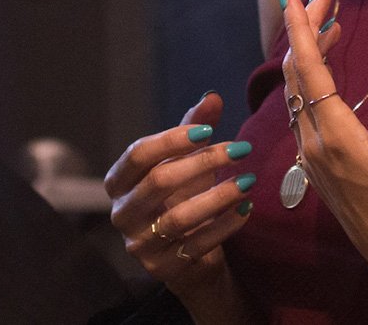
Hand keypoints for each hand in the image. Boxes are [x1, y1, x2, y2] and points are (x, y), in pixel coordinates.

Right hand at [104, 92, 255, 299]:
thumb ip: (193, 128)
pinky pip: (199, 244)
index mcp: (118, 183)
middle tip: (240, 149)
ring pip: (180, 216)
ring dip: (219, 196)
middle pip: (159, 181)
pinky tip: (246, 208)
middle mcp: (122, 214)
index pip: (139, 154)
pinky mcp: (165, 270)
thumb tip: (213, 97)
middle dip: (203, 162)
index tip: (209, 130)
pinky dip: (226, 225)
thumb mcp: (184, 161)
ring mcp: (141, 245)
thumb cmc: (181, 196)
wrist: (188, 258)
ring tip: (249, 180)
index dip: (172, 139)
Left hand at [280, 0, 367, 301]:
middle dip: (305, 30)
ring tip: (327, 22)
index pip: (309, 70)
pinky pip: (300, 111)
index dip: (300, 29)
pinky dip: (308, 81)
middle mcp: (315, 144)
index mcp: (339, 138)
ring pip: (296, 93)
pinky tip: (323, 68)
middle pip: (297, 74)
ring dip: (307, 55)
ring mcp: (311, 157)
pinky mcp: (315, 166)